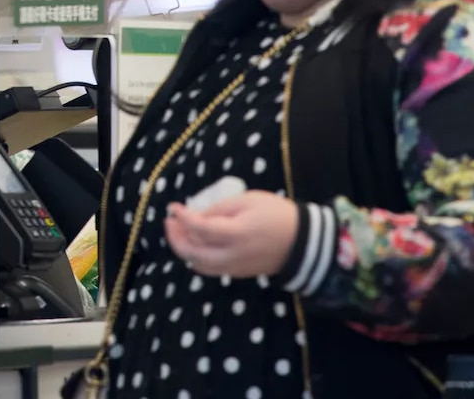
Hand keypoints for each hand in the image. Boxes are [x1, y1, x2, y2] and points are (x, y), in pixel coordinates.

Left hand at [164, 190, 298, 277]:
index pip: (200, 229)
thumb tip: (196, 216)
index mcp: (237, 234)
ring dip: (183, 249)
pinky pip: (210, 269)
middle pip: (193, 254)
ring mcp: (235, 267)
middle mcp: (233, 255)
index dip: (182, 218)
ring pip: (199, 265)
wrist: (302, 242)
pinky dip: (195, 258)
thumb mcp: (248, 200)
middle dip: (175, 238)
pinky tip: (193, 244)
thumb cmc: (276, 214)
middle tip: (170, 221)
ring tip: (178, 231)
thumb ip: (220, 209)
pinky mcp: (238, 273)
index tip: (173, 207)